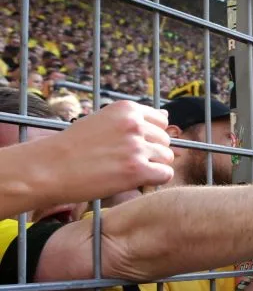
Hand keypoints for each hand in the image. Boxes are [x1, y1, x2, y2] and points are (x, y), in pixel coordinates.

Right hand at [42, 101, 173, 201]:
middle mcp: (135, 125)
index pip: (161, 121)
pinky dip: (153, 180)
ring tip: (125, 170)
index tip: (131, 145)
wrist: (48, 168)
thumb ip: (134, 119)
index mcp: (127, 109)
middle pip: (165, 141)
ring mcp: (137, 147)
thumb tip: (166, 115)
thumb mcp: (103, 121)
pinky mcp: (137, 170)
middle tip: (124, 161)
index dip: (149, 136)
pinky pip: (165, 175)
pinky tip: (134, 181)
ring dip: (152, 166)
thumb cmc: (73, 146)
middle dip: (151, 152)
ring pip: (167, 158)